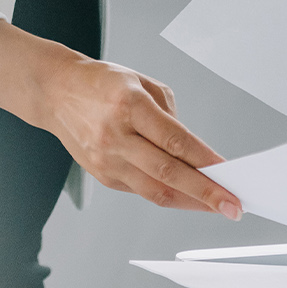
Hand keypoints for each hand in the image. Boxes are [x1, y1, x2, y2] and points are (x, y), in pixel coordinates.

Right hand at [0, 22, 242, 216]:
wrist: (55, 91)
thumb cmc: (101, 82)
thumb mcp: (140, 81)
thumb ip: (168, 114)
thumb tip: (190, 150)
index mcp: (130, 105)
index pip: (175, 140)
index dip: (205, 160)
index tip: (228, 173)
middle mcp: (116, 134)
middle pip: (167, 171)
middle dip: (204, 192)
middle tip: (231, 204)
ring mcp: (106, 158)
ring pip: (154, 189)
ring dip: (189, 201)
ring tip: (214, 206)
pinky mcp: (101, 174)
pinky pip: (140, 189)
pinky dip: (166, 194)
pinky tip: (185, 196)